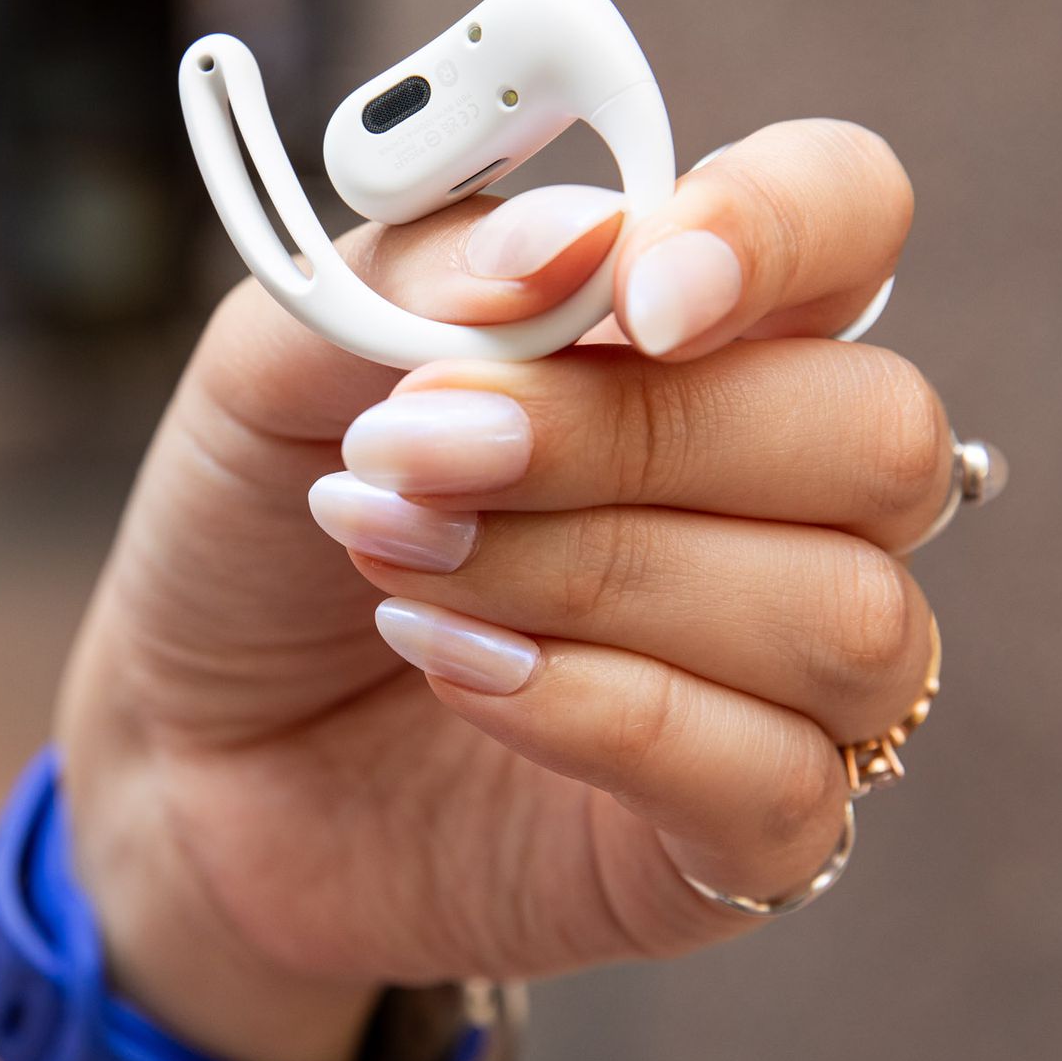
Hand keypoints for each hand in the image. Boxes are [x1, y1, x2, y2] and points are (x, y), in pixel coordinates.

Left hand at [54, 120, 946, 1060]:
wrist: (186, 750)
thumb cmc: (268, 534)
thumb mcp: (279, 367)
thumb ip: (420, 280)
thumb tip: (578, 237)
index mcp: (706, 330)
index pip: (851, 216)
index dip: (782, 231)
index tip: (639, 292)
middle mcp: (791, 496)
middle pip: (875, 431)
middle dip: (630, 435)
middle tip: (418, 448)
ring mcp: (791, 680)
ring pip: (840, 612)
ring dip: (595, 577)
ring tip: (401, 567)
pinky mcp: (751, 845)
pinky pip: (778, 781)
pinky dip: (604, 714)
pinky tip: (460, 673)